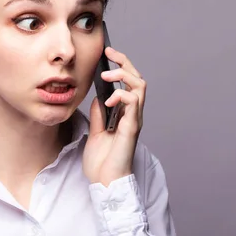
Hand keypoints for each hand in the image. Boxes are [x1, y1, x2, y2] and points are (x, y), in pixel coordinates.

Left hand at [82, 47, 145, 186]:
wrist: (105, 182)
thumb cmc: (102, 162)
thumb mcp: (96, 132)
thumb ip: (99, 114)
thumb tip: (98, 97)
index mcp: (125, 115)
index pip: (128, 83)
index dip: (121, 66)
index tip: (108, 54)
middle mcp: (133, 115)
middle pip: (137, 79)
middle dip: (125, 62)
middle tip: (110, 53)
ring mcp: (134, 120)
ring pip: (140, 87)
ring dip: (124, 75)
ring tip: (107, 74)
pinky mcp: (132, 128)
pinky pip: (134, 103)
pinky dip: (122, 95)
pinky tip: (109, 99)